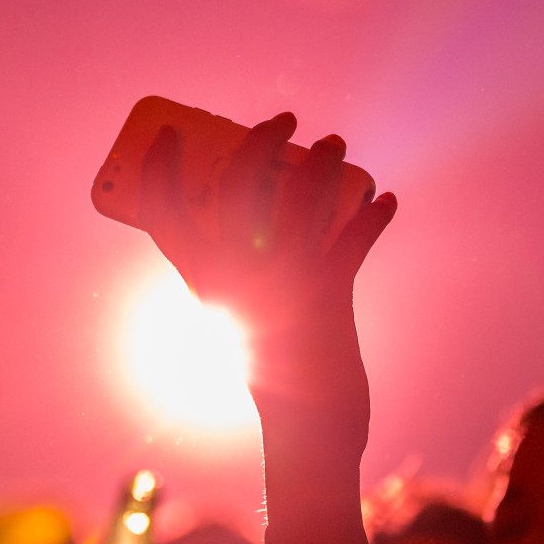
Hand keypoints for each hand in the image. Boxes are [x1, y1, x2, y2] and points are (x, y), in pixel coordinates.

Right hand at [137, 112, 395, 428]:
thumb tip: (263, 201)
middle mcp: (235, 275)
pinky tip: (385, 201)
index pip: (162, 212)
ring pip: (300, 197)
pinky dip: (373, 218)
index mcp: (203, 279)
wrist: (306, 422)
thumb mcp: (235, 309)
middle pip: (236, 186)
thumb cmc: (270, 357)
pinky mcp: (327, 293)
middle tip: (282, 121)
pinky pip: (354, 239)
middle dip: (258, 141)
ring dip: (321, 163)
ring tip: (335, 144)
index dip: (159, 168)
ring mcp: (282, 282)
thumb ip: (238, 263)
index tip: (170, 133)